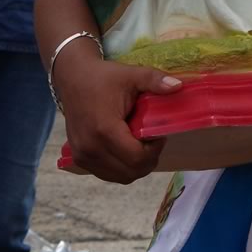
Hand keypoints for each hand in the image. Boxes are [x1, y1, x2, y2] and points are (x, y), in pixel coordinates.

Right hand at [56, 46, 175, 183]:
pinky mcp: (79, 158)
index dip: (154, 150)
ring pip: (120, 177)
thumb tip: (178, 86)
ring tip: (138, 144)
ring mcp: (82, 155)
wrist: (72, 78)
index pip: (137, 158)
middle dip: (148, 159)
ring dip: (135, 165)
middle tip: (151, 141)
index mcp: (104, 129)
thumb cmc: (103, 77)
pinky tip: (125, 148)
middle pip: (131, 171)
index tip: (158, 135)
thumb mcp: (131, 75)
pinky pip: (107, 174)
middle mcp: (91, 147)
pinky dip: (121, 167)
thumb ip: (155, 81)